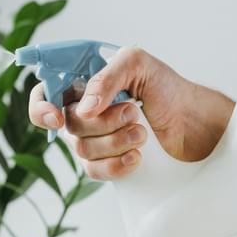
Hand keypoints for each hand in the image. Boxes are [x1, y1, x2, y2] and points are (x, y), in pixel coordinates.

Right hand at [28, 47, 232, 180]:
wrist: (194, 124)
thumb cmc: (168, 89)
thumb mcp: (137, 64)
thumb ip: (106, 78)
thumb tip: (84, 109)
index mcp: (84, 85)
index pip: (44, 95)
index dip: (41, 109)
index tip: (58, 119)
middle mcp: (84, 113)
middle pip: (68, 126)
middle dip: (102, 123)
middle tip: (133, 112)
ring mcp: (94, 141)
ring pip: (83, 150)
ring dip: (116, 141)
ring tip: (143, 133)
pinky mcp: (107, 164)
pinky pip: (95, 172)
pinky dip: (117, 165)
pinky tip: (137, 156)